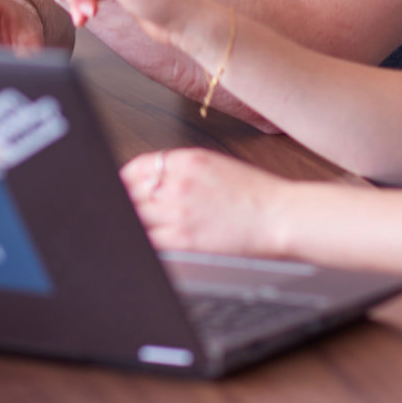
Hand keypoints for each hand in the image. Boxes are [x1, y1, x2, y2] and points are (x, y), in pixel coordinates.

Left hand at [122, 149, 289, 255]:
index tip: (121, 187)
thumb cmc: (255, 193)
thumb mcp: (216, 165)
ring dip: (131, 221)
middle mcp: (178, 182)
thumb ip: (182, 169)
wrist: (280, 216)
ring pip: (134, 216)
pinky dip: (142, 241)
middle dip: (124, 201)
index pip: (138, 166)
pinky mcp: (183, 239)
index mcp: (187, 160)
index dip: (123, 179)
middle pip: (130, 191)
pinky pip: (148, 240)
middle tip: (123, 209)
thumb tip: (153, 178)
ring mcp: (178, 211)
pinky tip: (144, 242)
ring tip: (133, 227)